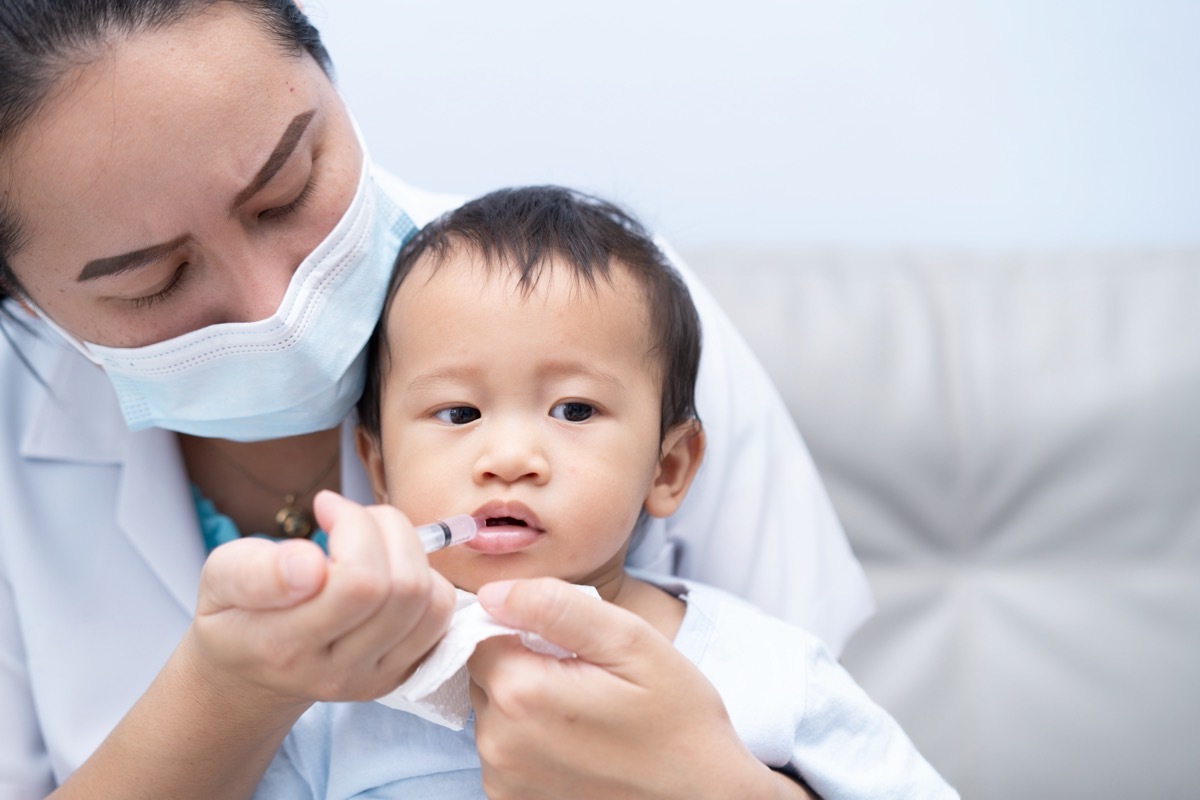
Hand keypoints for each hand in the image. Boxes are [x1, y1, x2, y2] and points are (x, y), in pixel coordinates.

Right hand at [185, 490, 456, 709]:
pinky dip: (427, 579)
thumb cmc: (234, 615)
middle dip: (384, 528)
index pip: (358, 584)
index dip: (355, 528)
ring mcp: (374, 678)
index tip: (325, 507)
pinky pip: (440, 618)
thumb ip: (255, 572)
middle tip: (349, 517)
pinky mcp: (400, 675)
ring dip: (409, 550)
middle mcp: (337, 670)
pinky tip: (389, 569)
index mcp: (286, 646)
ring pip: (429, 601)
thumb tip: (309, 564)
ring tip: (370, 540)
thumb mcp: (217, 582)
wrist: (247, 677)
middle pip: (402, 588)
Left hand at [467, 577, 809, 798]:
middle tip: (585, 676)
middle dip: (523, 663)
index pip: (482, 631)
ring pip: (492, 710)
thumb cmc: (676, 718)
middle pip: (483, 673)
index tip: (570, 644)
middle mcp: (499, 742)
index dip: (522, 625)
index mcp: (522, 692)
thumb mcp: (630, 641)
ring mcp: (503, 779)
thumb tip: (493, 593)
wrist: (701, 796)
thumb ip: (556, 606)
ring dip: (526, 702)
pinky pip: (504, 748)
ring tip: (585, 712)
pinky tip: (576, 742)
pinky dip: (530, 738)